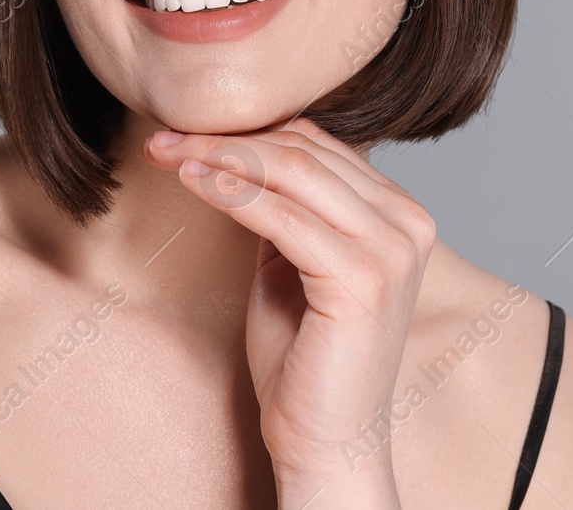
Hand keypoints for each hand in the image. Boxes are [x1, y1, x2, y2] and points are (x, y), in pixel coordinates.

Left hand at [143, 117, 434, 506]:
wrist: (326, 440)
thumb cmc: (305, 358)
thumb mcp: (292, 261)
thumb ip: (285, 206)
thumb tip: (237, 151)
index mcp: (400, 214)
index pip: (318, 144)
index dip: (247, 131)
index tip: (185, 132)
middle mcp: (408, 224)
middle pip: (303, 150)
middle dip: (224, 138)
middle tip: (165, 139)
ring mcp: (391, 251)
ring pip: (291, 171)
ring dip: (218, 157)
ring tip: (168, 154)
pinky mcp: (361, 279)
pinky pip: (281, 216)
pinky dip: (230, 192)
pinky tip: (192, 183)